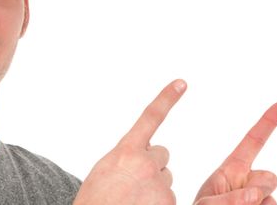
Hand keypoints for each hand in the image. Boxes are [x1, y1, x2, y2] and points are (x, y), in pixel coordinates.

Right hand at [74, 79, 186, 204]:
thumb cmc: (95, 201)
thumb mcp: (104, 171)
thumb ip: (124, 158)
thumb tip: (140, 155)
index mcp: (126, 151)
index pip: (151, 117)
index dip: (167, 98)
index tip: (181, 83)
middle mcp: (146, 163)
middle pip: (161, 156)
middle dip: (152, 166)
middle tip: (134, 183)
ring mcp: (160, 185)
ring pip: (165, 180)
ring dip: (154, 188)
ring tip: (133, 201)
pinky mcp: (169, 203)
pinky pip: (168, 200)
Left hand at [194, 102, 276, 204]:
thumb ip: (228, 198)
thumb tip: (257, 192)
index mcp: (231, 171)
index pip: (252, 143)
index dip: (267, 123)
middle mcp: (248, 182)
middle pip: (270, 177)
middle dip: (258, 188)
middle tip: (238, 202)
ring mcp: (259, 199)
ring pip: (272, 199)